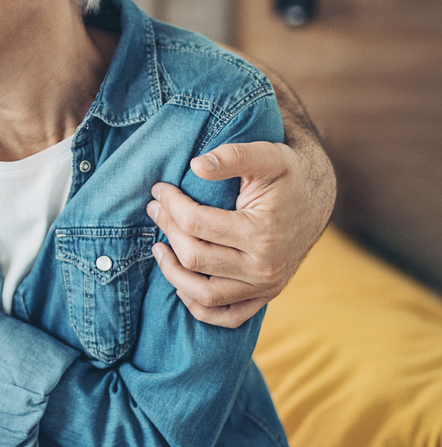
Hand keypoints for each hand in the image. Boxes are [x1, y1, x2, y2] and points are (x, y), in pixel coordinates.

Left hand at [147, 140, 335, 327]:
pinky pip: (228, 317)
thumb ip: (233, 156)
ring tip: (158, 248)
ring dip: (173, 273)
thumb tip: (196, 165)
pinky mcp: (266, 296)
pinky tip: (181, 285)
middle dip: (167, 230)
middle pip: (195, 257)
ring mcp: (265, 286)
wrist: (317, 196)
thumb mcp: (267, 155)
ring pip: (205, 294)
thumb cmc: (288, 173)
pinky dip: (200, 308)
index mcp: (263, 233)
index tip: (159, 189)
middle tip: (155, 209)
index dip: (171, 205)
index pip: (196, 224)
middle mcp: (265, 267)